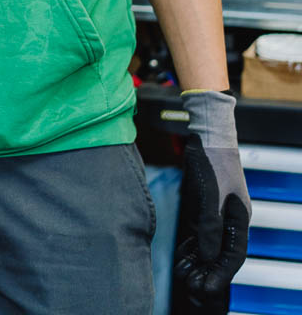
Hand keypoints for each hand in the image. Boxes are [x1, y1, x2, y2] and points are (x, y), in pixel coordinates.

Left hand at [171, 90, 250, 313]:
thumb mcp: (210, 196)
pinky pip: (200, 232)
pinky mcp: (205, 205)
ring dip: (199, 261)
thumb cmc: (212, 161)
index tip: (209, 288)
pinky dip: (193, 246)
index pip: (233, 254)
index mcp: (239, 217)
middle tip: (194, 286)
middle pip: (221, 252)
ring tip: (186, 276)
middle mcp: (230, 218)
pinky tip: (184, 257)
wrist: (207, 134)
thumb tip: (207, 255)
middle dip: (209, 271)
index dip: (221, 273)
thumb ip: (209, 226)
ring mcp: (218, 212)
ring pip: (210, 244)